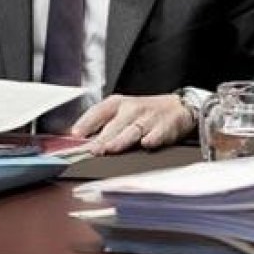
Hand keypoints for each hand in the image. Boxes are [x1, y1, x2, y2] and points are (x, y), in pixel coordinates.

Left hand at [72, 93, 193, 155]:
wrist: (178, 107)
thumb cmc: (144, 113)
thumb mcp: (122, 111)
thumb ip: (102, 125)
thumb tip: (78, 141)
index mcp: (118, 104)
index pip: (98, 111)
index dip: (86, 123)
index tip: (75, 135)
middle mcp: (132, 109)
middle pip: (114, 125)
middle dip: (102, 138)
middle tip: (92, 150)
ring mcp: (149, 118)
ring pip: (133, 130)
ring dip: (121, 140)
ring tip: (110, 149)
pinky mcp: (165, 127)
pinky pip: (158, 134)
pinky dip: (152, 139)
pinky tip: (147, 143)